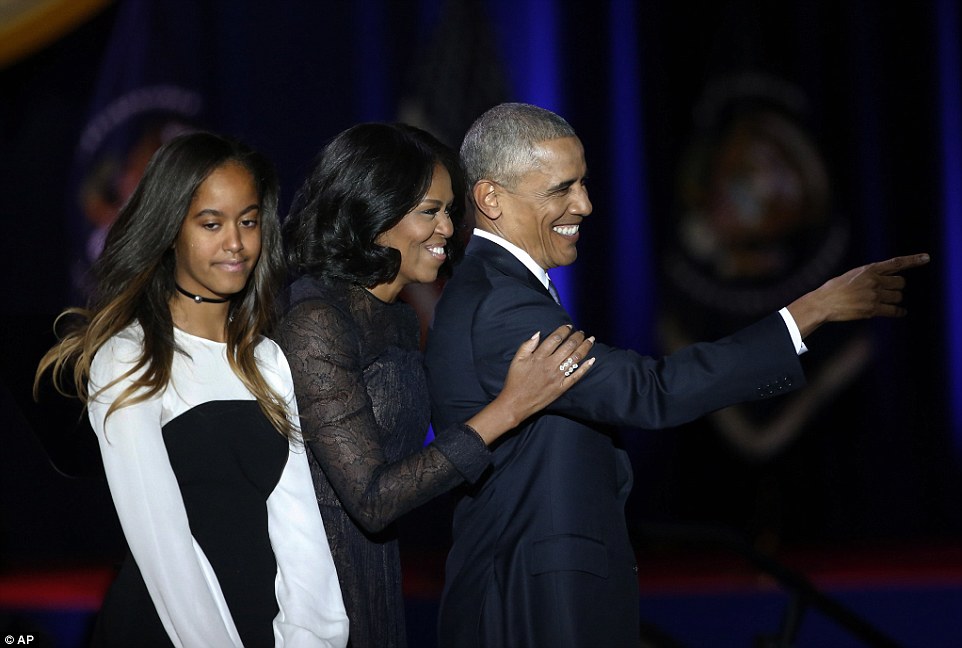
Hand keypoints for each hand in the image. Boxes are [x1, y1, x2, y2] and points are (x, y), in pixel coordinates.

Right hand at [466, 325, 595, 443]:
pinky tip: (592, 359)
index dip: (564, 330)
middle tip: (581, 332)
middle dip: (577, 337)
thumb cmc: (515, 381)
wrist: (516, 403)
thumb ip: (527, 345)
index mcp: (539, 357)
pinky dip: (585, 367)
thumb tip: (538, 333)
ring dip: (585, 347)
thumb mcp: (516, 360)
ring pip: (575, 359)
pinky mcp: (561, 388)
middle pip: (569, 346)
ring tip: (591, 340)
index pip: (555, 339)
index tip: (569, 326)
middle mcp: (550, 365)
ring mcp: (557, 377)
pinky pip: (576, 376)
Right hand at [788, 253, 929, 337]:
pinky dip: (898, 312)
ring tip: (886, 302)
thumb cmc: (834, 289)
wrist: (823, 303)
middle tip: (890, 291)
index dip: (913, 260)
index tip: (926, 258)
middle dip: (897, 287)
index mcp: (869, 269)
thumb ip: (870, 276)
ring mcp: (874, 295)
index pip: (896, 263)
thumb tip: (886, 280)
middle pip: (900, 283)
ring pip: (898, 296)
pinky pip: (893, 310)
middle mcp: (874, 281)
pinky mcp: (872, 309)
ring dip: (895, 300)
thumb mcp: (852, 276)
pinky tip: (900, 312)